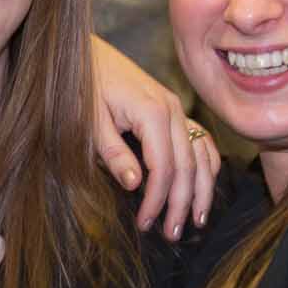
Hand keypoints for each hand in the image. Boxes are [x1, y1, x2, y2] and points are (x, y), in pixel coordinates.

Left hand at [89, 37, 217, 239]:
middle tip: (171, 234)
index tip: (146, 224)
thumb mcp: (88, 122)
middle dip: (181, 203)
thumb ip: (113, 153)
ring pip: (202, 154)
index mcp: (151, 112)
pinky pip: (200, 140)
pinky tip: (203, 188)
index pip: (164, 168)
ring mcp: (176, 108)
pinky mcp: (173, 109)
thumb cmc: (81, 86)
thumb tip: (136, 185)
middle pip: (187, 166)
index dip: (157, 200)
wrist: (84, 52)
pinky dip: (205, 166)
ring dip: (201, 189)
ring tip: (197, 220)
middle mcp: (172, 109)